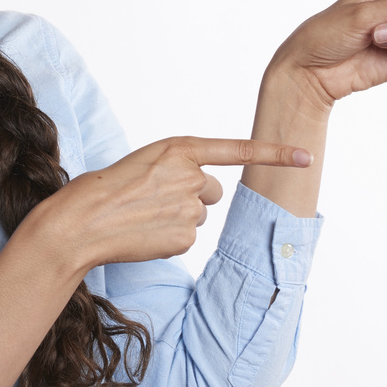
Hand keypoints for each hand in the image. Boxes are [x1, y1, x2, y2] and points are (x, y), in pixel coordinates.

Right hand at [27, 136, 311, 271]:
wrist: (81, 222)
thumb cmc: (106, 189)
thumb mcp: (144, 162)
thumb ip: (178, 168)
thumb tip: (203, 193)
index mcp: (179, 148)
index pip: (237, 150)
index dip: (275, 153)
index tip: (305, 156)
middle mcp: (190, 176)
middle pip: (211, 189)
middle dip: (190, 195)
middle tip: (153, 198)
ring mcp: (189, 208)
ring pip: (198, 214)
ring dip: (177, 216)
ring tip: (144, 215)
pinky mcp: (184, 237)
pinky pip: (187, 237)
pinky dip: (169, 237)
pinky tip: (145, 233)